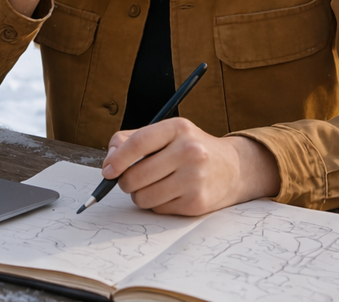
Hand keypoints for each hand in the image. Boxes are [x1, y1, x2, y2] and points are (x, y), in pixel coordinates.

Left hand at [101, 119, 280, 215]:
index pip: (139, 143)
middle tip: (129, 179)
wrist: (231, 168)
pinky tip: (170, 192)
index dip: (118, 159)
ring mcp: (195, 178)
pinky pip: (159, 209)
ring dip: (140, 195)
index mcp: (178, 128)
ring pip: (144, 197)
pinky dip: (157, 204)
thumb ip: (131, 140)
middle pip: (136, 175)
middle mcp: (189, 151)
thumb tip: (108, 162)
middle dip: (125, 182)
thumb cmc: (189, 148)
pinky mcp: (197, 202)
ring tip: (153, 184)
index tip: (107, 171)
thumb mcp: (165, 134)